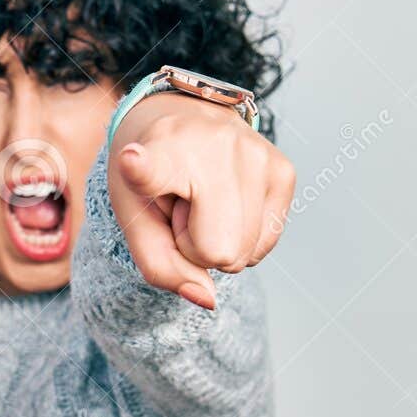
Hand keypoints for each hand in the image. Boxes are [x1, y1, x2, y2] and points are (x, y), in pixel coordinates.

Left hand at [107, 91, 295, 308]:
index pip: (153, 167)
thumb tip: (207, 299)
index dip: (142, 169)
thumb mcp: (134, 218)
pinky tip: (227, 199)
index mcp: (161, 151)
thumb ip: (159, 265)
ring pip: (245, 254)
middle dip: (196, 246)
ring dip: (220, 238)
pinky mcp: (285, 170)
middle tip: (183, 207)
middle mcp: (215, 146)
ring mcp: (258, 155)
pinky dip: (243, 234)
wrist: (183, 118)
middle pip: (218, 252)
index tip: (132, 159)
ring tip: (203, 198)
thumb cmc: (151, 173)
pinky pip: (265, 244)